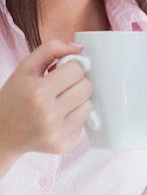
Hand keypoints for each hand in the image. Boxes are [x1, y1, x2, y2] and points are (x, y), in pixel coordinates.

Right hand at [0, 40, 92, 165]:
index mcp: (38, 93)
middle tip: (61, 86)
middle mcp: (48, 115)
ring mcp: (56, 133)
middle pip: (86, 87)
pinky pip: (83, 123)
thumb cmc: (15, 96)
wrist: (2, 132)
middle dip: (76, 82)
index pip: (77, 70)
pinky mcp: (63, 146)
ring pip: (89, 105)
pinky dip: (74, 117)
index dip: (70, 67)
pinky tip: (58, 117)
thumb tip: (80, 48)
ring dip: (78, 100)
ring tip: (59, 101)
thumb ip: (51, 49)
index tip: (61, 71)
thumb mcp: (25, 67)